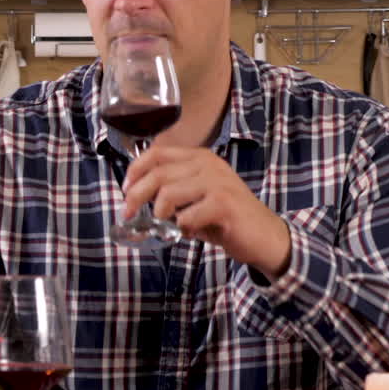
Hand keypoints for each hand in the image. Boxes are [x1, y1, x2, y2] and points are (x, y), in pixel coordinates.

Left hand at [122, 144, 290, 276]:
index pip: (157, 153)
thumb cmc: (224, 219)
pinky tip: (191, 232)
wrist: (263, 236)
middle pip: (157, 173)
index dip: (135, 171)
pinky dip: (182, 229)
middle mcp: (208, 164)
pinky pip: (186, 217)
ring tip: (170, 225)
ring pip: (168, 194)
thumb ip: (169, 191)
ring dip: (161, 215)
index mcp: (200, 157)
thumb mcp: (194, 198)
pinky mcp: (224, 203)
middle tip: (129, 214)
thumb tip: (134, 196)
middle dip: (136, 196)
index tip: (125, 190)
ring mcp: (217, 182)